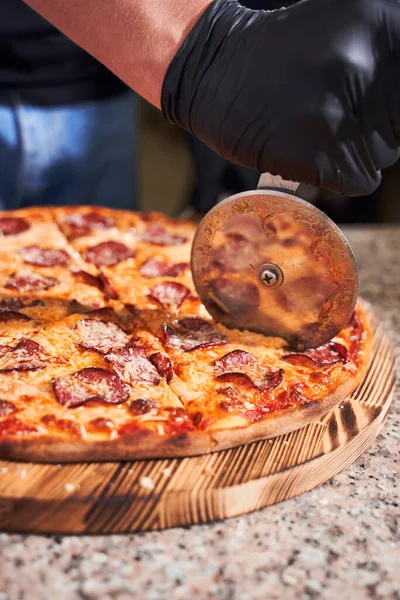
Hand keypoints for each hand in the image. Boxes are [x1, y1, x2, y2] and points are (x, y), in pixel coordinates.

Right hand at [162, 0, 399, 195]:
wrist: (213, 72)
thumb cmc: (276, 55)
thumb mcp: (341, 28)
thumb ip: (381, 55)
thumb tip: (399, 110)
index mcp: (378, 25)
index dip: (387, 111)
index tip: (362, 111)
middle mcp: (364, 64)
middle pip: (399, 127)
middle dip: (369, 130)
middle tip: (329, 115)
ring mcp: (339, 111)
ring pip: (383, 156)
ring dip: (352, 153)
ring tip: (314, 130)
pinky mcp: (316, 151)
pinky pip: (359, 181)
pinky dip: (336, 176)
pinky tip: (309, 153)